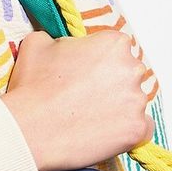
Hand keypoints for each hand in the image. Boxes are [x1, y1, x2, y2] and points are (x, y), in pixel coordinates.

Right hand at [0, 30, 154, 170]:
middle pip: (129, 74)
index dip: (100, 62)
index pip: (116, 49)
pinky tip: (106, 132)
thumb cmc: (32, 86)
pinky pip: (142, 128)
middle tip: (86, 97)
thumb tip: (63, 46)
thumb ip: (59, 38)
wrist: (28, 128)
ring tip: (91, 117)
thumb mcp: (38, 43)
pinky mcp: (137, 130)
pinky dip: (128, 130)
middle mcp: (132, 68)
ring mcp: (137, 101)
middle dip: (112, 83)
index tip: (86, 73)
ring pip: (135, 101)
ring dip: (119, 107)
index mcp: (113, 43)